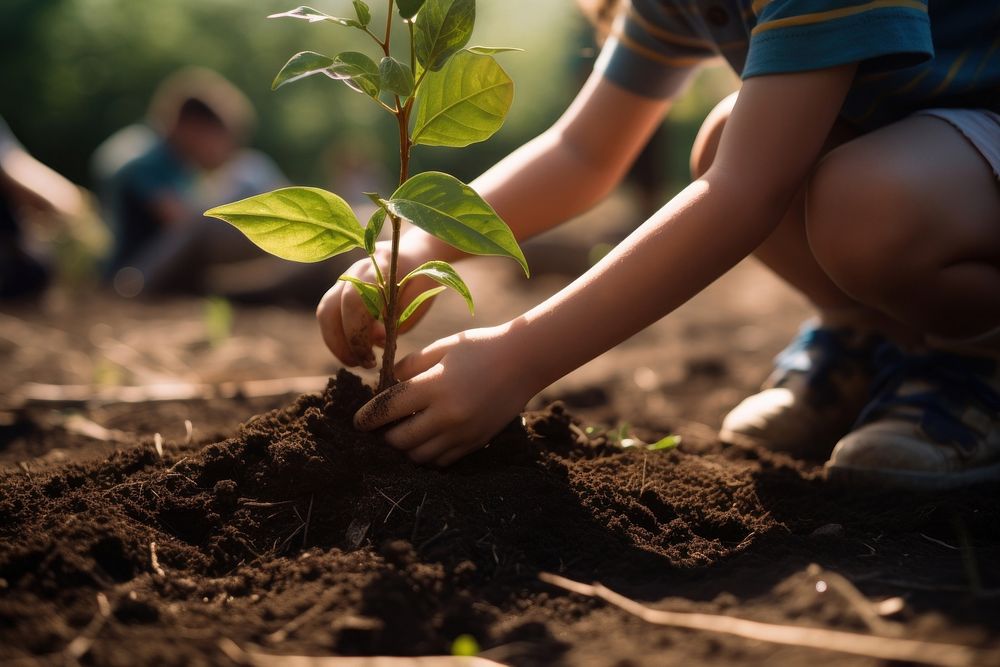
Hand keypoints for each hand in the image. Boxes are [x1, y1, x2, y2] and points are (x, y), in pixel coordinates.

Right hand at [316, 241, 433, 367]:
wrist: (416, 256)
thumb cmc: (421, 282)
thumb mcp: (418, 302)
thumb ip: (397, 320)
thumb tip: (374, 340)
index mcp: (378, 268)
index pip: (354, 301)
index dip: (356, 333)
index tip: (370, 357)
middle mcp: (355, 271)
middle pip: (330, 309)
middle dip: (343, 343)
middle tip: (364, 364)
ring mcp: (344, 279)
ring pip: (325, 313)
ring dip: (336, 343)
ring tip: (358, 361)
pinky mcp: (340, 289)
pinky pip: (329, 314)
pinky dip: (338, 336)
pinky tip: (355, 350)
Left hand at [354, 326, 534, 465]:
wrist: (525, 361)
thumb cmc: (480, 347)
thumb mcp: (442, 347)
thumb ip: (410, 366)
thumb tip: (386, 385)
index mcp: (435, 386)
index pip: (388, 409)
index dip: (367, 417)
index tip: (358, 422)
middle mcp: (447, 414)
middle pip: (399, 440)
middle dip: (385, 436)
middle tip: (381, 428)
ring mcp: (463, 432)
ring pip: (419, 456)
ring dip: (406, 448)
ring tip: (404, 434)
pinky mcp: (475, 442)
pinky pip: (442, 461)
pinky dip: (428, 455)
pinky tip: (427, 440)